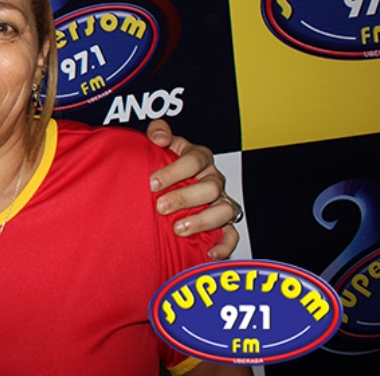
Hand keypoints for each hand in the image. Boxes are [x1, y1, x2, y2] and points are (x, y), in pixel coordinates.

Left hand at [146, 120, 239, 259]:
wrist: (163, 187)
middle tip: (160, 207)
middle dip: (184, 198)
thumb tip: (161, 138)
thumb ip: (157, 133)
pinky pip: (232, 235)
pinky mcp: (223, 224)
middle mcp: (213, 179)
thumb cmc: (162, 164)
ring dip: (202, 221)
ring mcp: (220, 201)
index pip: (194, 160)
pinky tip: (208, 251)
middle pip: (210, 187)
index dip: (174, 171)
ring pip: (225, 210)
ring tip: (177, 229)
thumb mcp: (159, 144)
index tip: (152, 183)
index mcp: (199, 158)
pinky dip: (224, 244)